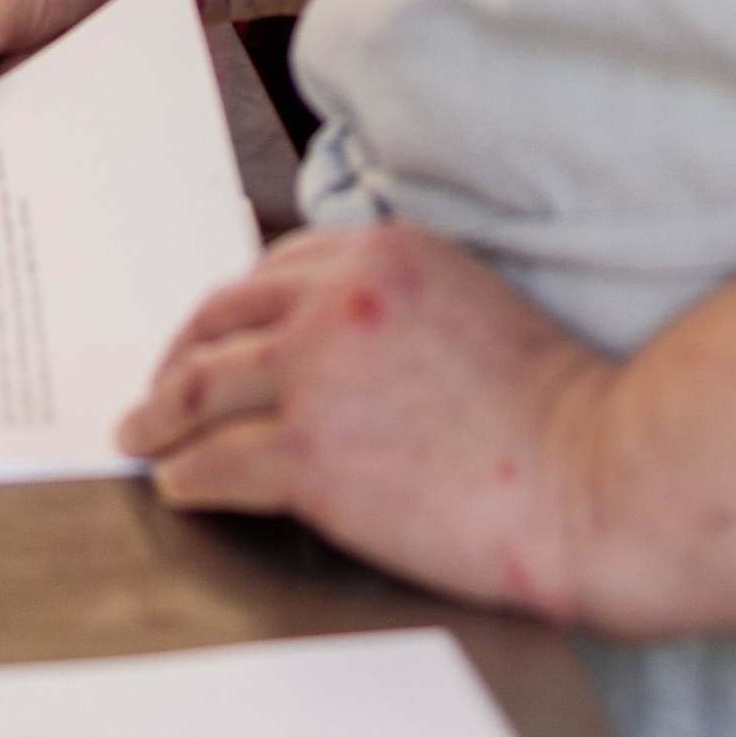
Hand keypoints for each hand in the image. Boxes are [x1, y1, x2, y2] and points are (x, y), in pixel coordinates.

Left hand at [118, 222, 616, 617]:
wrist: (595, 476)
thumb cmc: (556, 408)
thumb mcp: (468, 304)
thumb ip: (393, 307)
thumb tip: (331, 347)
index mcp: (384, 250)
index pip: (273, 270)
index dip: (230, 312)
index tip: (213, 338)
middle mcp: (340, 295)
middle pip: (220, 318)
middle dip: (178, 354)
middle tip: (157, 389)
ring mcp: (318, 372)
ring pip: (198, 388)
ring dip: (157, 416)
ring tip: (140, 437)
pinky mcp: (309, 454)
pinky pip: (215, 462)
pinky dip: (183, 475)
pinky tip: (177, 486)